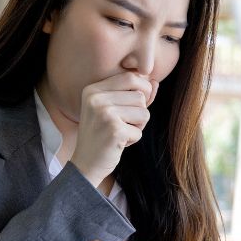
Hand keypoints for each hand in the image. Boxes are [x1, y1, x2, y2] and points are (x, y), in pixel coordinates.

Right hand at [69, 72, 152, 188]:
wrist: (85, 163)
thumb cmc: (102, 135)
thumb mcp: (114, 109)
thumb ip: (133, 94)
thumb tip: (156, 81)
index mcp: (93, 89)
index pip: (131, 77)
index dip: (142, 90)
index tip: (134, 106)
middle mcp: (96, 98)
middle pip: (140, 96)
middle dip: (140, 112)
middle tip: (124, 123)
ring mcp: (104, 114)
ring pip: (144, 113)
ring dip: (138, 126)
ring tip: (120, 132)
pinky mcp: (114, 130)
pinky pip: (140, 131)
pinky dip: (133, 139)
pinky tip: (118, 143)